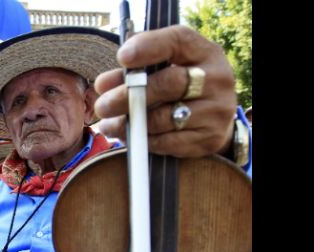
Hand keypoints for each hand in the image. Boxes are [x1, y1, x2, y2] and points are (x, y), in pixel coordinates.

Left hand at [94, 25, 236, 157]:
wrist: (213, 120)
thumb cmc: (178, 88)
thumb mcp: (165, 69)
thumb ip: (137, 71)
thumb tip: (104, 84)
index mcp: (204, 52)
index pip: (178, 41)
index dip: (148, 47)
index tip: (122, 57)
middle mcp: (216, 79)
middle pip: (170, 83)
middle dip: (130, 95)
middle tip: (102, 105)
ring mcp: (216, 110)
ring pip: (165, 118)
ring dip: (130, 124)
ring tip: (108, 125)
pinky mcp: (209, 138)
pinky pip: (168, 142)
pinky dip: (144, 140)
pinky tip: (130, 137)